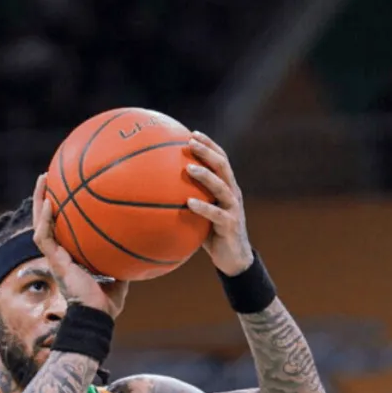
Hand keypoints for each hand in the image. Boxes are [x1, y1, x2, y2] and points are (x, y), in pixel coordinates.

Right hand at [31, 174, 128, 318]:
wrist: (95, 317)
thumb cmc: (107, 304)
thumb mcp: (120, 277)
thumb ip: (123, 261)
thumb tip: (140, 246)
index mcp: (72, 256)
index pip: (63, 228)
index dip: (62, 210)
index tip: (66, 191)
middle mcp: (61, 254)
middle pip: (48, 220)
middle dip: (46, 197)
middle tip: (50, 176)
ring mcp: (55, 257)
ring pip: (40, 224)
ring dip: (39, 201)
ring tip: (43, 179)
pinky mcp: (54, 262)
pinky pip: (44, 237)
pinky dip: (44, 220)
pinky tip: (49, 203)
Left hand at [185, 131, 253, 276]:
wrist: (233, 258)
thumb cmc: (212, 233)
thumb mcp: (201, 213)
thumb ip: (188, 200)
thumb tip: (158, 193)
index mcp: (227, 187)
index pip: (221, 159)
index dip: (209, 145)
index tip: (192, 133)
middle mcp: (232, 193)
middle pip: (223, 166)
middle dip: (207, 151)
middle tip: (190, 142)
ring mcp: (233, 208)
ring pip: (221, 186)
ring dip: (205, 175)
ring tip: (188, 167)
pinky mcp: (230, 224)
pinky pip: (216, 214)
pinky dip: (202, 207)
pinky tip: (188, 202)